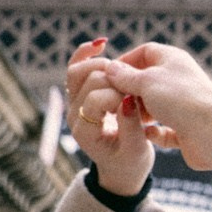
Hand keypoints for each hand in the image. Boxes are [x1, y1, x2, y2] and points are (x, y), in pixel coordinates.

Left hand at [65, 37, 155, 197]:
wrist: (120, 167)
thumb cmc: (130, 162)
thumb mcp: (137, 151)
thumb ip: (131, 127)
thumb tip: (127, 99)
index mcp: (85, 132)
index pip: (96, 100)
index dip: (119, 96)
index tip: (136, 103)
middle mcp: (74, 115)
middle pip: (89, 81)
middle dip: (116, 80)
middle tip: (134, 89)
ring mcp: (74, 103)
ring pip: (78, 70)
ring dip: (104, 65)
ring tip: (125, 72)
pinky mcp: (79, 94)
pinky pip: (75, 67)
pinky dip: (86, 53)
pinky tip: (102, 44)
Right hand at [86, 41, 211, 171]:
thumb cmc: (180, 99)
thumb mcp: (146, 82)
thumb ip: (125, 76)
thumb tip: (110, 68)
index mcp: (173, 60)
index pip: (145, 52)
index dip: (125, 62)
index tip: (108, 75)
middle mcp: (179, 80)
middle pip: (147, 80)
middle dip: (130, 90)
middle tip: (115, 99)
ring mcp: (184, 105)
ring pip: (154, 106)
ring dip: (140, 112)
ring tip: (130, 117)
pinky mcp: (186, 129)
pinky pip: (165, 130)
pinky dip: (155, 132)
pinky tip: (148, 133)